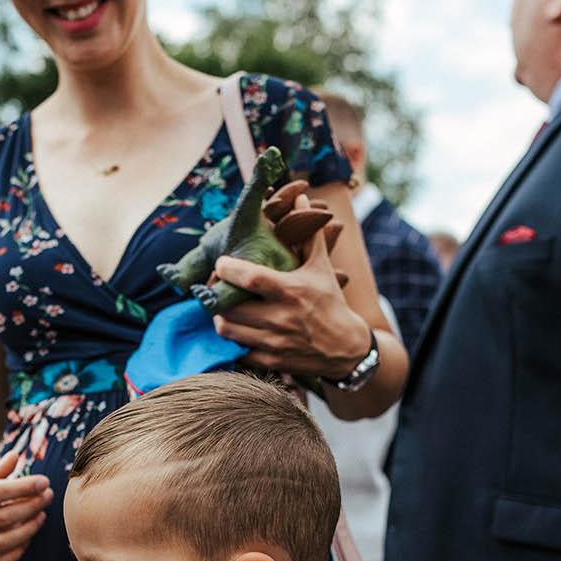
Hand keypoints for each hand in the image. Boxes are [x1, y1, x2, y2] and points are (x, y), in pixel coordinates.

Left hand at [212, 213, 371, 378]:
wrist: (346, 348)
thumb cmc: (330, 302)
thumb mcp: (321, 268)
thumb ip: (306, 234)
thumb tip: (299, 198)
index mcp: (292, 291)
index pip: (250, 278)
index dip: (227, 269)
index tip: (221, 263)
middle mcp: (281, 318)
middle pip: (231, 306)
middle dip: (217, 295)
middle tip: (214, 287)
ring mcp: (274, 343)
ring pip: (227, 330)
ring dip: (219, 317)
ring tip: (222, 308)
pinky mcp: (271, 362)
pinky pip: (237, 352)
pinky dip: (231, 340)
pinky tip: (235, 329)